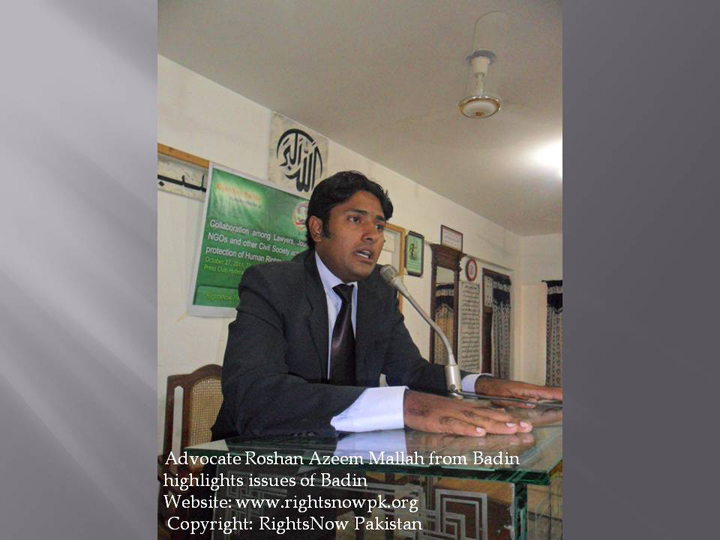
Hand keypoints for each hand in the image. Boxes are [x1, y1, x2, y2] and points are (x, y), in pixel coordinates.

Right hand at [403, 390, 532, 436]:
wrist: (407, 403)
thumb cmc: (429, 409)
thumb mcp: (451, 412)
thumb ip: (468, 418)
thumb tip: (487, 425)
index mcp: (465, 408)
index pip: (490, 413)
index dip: (508, 418)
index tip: (525, 423)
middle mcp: (462, 410)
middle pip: (488, 415)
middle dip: (508, 422)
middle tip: (527, 427)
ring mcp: (450, 414)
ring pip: (476, 420)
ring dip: (494, 424)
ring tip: (511, 428)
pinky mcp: (439, 421)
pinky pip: (455, 426)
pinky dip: (468, 429)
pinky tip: (479, 433)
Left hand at [475, 377, 561, 408]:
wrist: (487, 386)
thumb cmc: (494, 391)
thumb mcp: (504, 398)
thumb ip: (518, 401)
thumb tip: (533, 403)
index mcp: (525, 389)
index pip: (546, 392)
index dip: (558, 395)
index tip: (567, 396)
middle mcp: (529, 389)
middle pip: (550, 391)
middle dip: (562, 395)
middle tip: (572, 401)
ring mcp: (529, 390)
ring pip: (548, 393)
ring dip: (559, 396)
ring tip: (567, 402)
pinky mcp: (527, 393)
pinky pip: (542, 395)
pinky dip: (552, 397)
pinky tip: (557, 401)